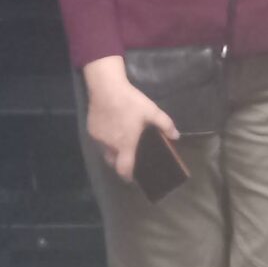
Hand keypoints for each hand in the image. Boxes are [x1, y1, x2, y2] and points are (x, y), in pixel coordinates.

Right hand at [81, 55, 177, 183]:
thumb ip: (165, 125)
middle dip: (119, 163)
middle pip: (113, 162)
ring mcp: (98, 139)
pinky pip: (98, 141)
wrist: (106, 88)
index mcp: (125, 145)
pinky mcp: (91, 130)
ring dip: (112, 151)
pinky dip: (105, 140)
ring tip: (120, 142)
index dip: (127, 176)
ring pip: (104, 151)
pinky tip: (111, 129)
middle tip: (128, 156)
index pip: (124, 169)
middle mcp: (110, 146)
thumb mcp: (152, 111)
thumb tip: (176, 136)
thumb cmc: (130, 102)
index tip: (131, 179)